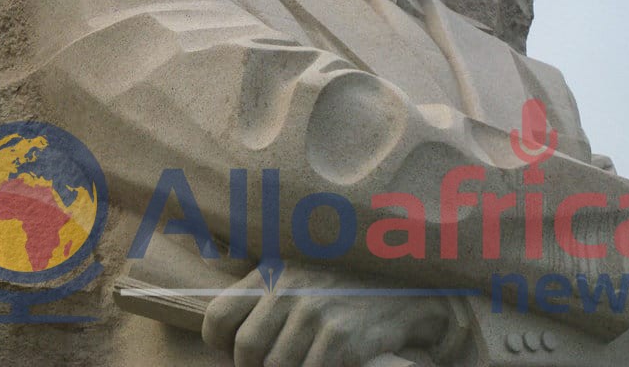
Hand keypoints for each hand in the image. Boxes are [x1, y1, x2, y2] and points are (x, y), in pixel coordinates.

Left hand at [202, 263, 450, 366]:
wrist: (410, 288)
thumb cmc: (351, 286)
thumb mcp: (303, 273)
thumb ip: (268, 294)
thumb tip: (236, 338)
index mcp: (272, 271)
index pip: (218, 316)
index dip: (222, 345)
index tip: (240, 353)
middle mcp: (288, 288)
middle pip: (247, 349)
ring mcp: (314, 312)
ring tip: (304, 363)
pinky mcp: (340, 336)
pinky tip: (330, 365)